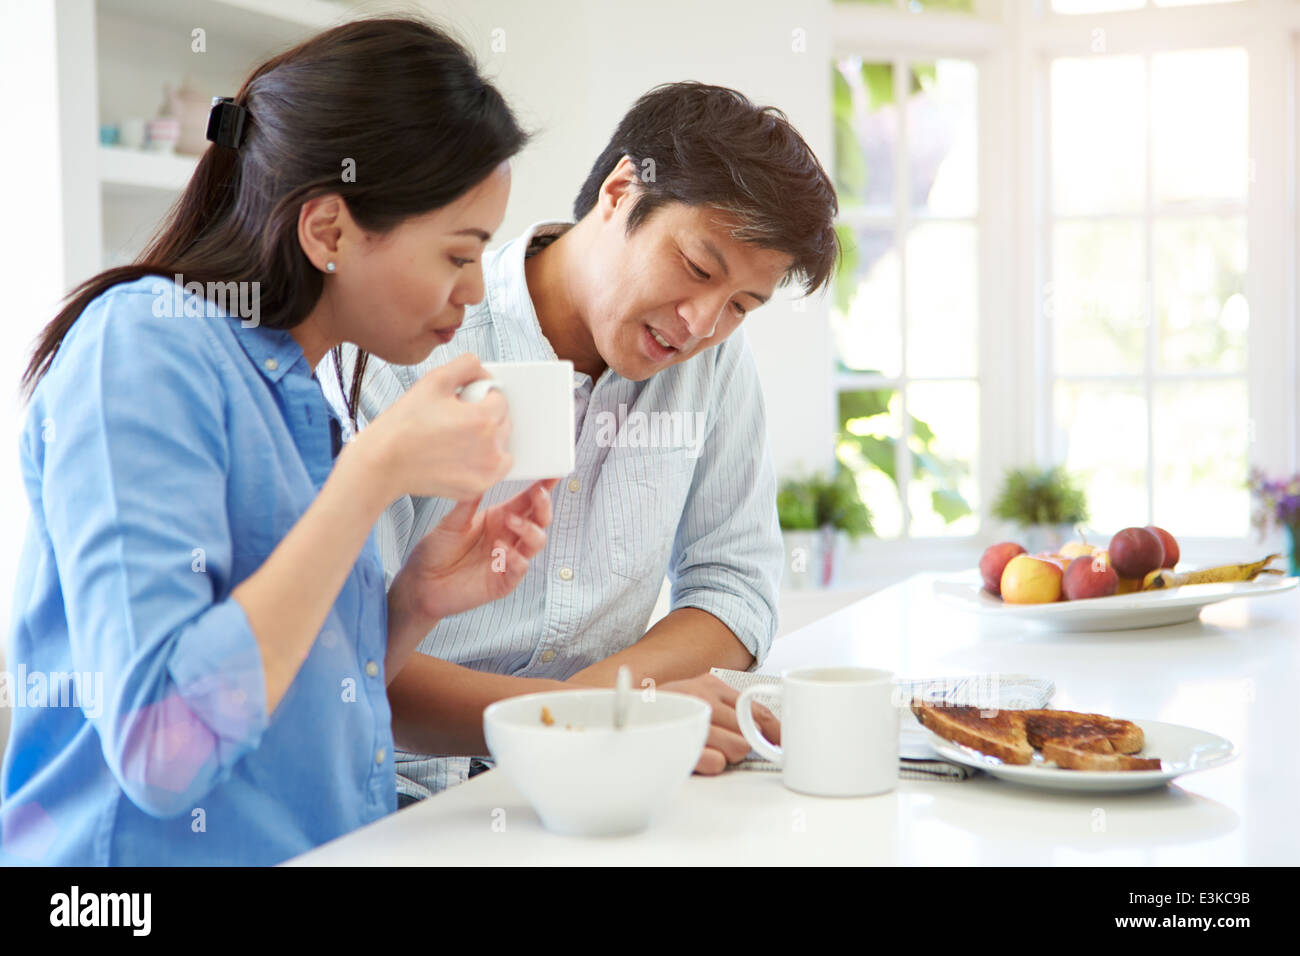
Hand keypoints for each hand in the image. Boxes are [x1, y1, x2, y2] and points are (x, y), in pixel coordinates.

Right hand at [356, 353, 512, 501]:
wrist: (383, 462)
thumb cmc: (405, 423)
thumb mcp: (435, 379)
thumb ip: (467, 366)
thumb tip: (484, 373)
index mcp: (483, 419)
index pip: (501, 400)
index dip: (482, 397)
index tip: (464, 402)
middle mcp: (490, 448)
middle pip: (504, 423)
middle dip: (486, 417)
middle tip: (457, 419)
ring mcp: (485, 471)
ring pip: (501, 447)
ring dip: (488, 440)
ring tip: (458, 438)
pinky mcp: (476, 488)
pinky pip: (494, 470)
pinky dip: (483, 463)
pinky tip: (459, 456)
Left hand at [390, 479, 557, 622]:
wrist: (421, 583)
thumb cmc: (435, 551)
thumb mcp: (451, 522)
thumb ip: (469, 503)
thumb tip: (483, 475)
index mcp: (499, 518)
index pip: (527, 501)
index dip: (543, 487)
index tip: (553, 472)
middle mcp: (508, 537)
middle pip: (539, 520)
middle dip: (543, 506)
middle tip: (537, 493)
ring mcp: (508, 559)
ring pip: (536, 542)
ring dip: (529, 529)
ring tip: (510, 522)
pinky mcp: (503, 581)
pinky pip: (520, 568)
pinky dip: (516, 558)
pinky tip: (501, 550)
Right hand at [658, 674, 781, 773]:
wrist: (621, 717)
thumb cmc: (663, 713)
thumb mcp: (697, 699)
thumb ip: (729, 711)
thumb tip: (767, 733)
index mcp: (711, 685)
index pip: (759, 710)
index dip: (775, 732)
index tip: (782, 744)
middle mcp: (704, 698)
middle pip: (750, 734)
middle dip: (743, 746)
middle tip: (724, 747)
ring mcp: (692, 718)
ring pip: (737, 749)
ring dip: (726, 757)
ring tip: (704, 749)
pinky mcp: (681, 741)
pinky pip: (717, 764)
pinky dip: (710, 766)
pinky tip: (695, 756)